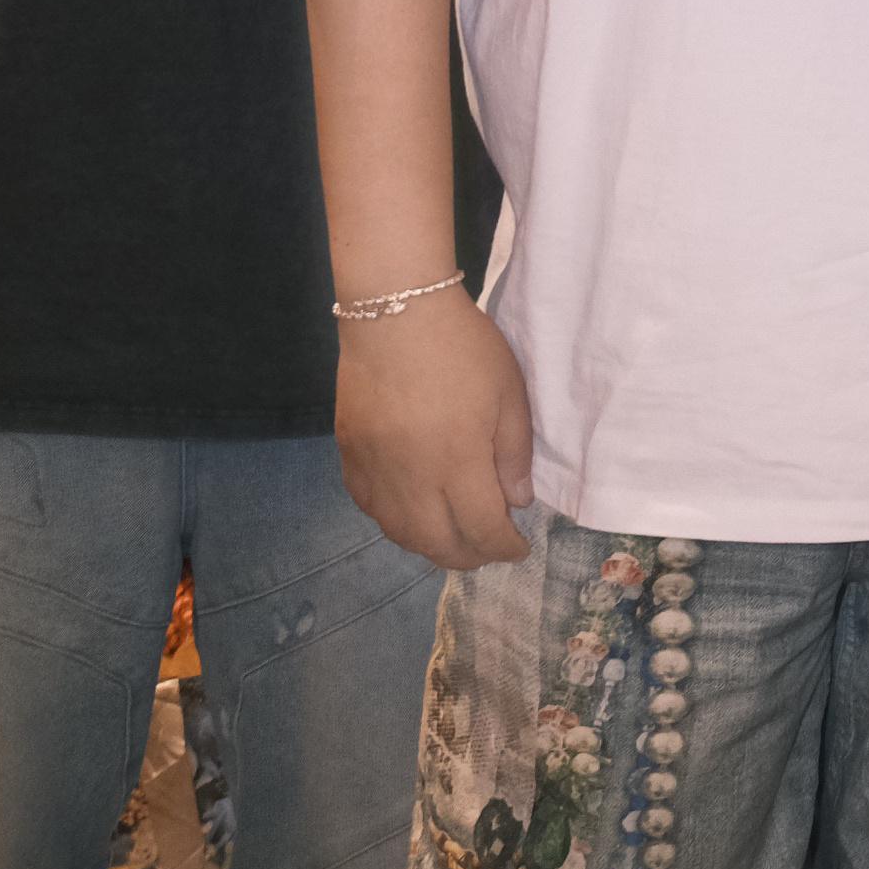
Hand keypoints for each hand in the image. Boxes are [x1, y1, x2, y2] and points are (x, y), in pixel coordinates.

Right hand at [336, 286, 534, 570]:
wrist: (395, 312)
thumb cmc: (463, 348)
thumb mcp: (509, 394)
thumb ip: (513, 453)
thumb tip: (516, 502)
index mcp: (458, 464)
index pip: (482, 530)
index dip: (503, 548)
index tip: (519, 547)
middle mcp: (411, 479)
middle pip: (437, 545)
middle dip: (470, 556)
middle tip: (489, 548)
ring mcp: (375, 470)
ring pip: (399, 534)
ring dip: (430, 545)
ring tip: (454, 536)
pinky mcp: (349, 455)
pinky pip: (370, 508)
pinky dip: (395, 522)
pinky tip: (411, 512)